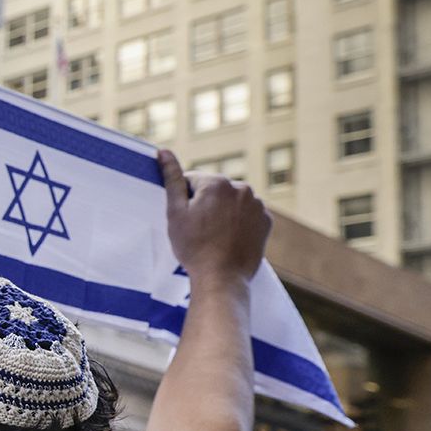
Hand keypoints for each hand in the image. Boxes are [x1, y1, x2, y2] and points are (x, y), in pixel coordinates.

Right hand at [159, 150, 269, 283]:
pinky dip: (238, 222)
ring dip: (222, 212)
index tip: (186, 220)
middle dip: (205, 204)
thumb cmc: (194, 247)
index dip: (185, 201)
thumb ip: (172, 179)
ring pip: (231, 201)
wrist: (222, 278)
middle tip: (198, 231)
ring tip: (214, 237)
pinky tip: (229, 239)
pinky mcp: (266, 221)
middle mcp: (242, 188)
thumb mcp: (175, 212)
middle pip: (214, 190)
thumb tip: (164, 152)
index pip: (192, 181)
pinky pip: (247, 214)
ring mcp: (257, 205)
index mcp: (217, 183)